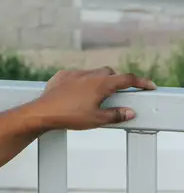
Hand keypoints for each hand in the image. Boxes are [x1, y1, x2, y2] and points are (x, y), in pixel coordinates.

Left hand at [32, 67, 155, 132]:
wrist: (43, 112)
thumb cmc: (70, 116)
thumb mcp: (97, 120)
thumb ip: (116, 115)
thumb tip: (130, 112)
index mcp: (101, 84)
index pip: (126, 79)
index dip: (140, 82)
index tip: (149, 86)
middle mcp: (88, 74)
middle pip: (109, 73)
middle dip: (117, 81)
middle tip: (119, 94)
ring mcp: (74, 73)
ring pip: (93, 72)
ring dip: (99, 81)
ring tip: (98, 97)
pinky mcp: (61, 75)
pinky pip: (77, 75)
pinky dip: (82, 81)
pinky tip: (79, 94)